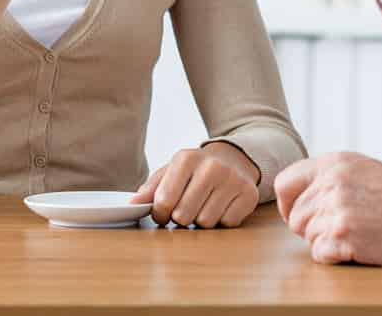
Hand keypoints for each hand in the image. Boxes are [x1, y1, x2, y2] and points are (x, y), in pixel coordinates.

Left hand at [130, 142, 260, 228]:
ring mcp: (233, 179)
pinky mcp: (249, 194)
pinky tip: (221, 206)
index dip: (160, 213)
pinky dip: (221, 221)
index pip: (163, 201)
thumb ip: (150, 189)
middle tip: (186, 208)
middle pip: (183, 216)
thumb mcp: (171, 172)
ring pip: (205, 223)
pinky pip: (227, 224)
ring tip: (204, 205)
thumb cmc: (195, 171)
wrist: (234, 159)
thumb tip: (132, 204)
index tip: (163, 212)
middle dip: (181, 218)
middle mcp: (212, 166)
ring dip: (201, 220)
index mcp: (186, 158)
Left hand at [275, 152, 381, 265]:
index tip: (297, 213)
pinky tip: (356, 245)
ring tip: (355, 232)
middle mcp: (331, 184)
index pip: (284, 182)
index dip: (287, 203)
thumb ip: (328, 175)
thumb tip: (296, 191)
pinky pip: (319, 254)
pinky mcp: (345, 238)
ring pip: (307, 236)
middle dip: (311, 227)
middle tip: (339, 227)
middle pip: (294, 217)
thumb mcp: (362, 168)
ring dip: (325, 240)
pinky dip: (334, 255)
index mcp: (333, 163)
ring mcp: (337, 211)